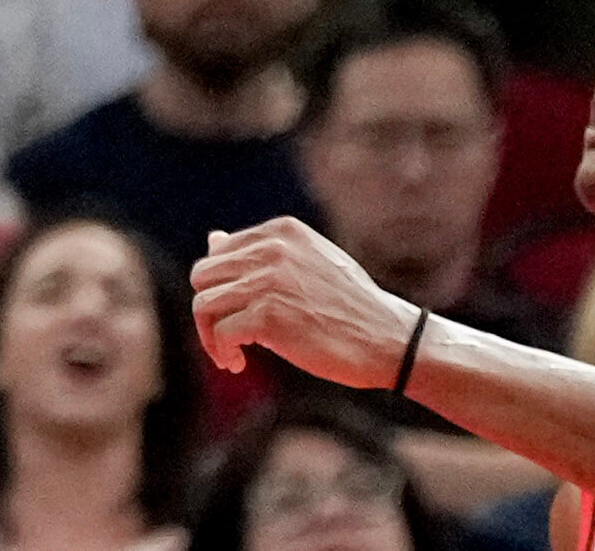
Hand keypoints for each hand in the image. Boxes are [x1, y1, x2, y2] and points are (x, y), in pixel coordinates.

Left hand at [192, 216, 423, 384]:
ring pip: (204, 304)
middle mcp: (271, 250)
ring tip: (230, 355)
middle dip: (209, 310)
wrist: (391, 341)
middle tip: (227, 337)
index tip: (235, 312)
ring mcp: (268, 282)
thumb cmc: (350, 307)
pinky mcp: (268, 317)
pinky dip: (223, 350)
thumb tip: (213, 240)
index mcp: (281, 232)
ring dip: (210, 335)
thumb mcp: (308, 265)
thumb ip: (261, 252)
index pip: (219, 253)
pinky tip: (239, 363)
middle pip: (203, 276)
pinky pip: (221, 332)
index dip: (221, 287)